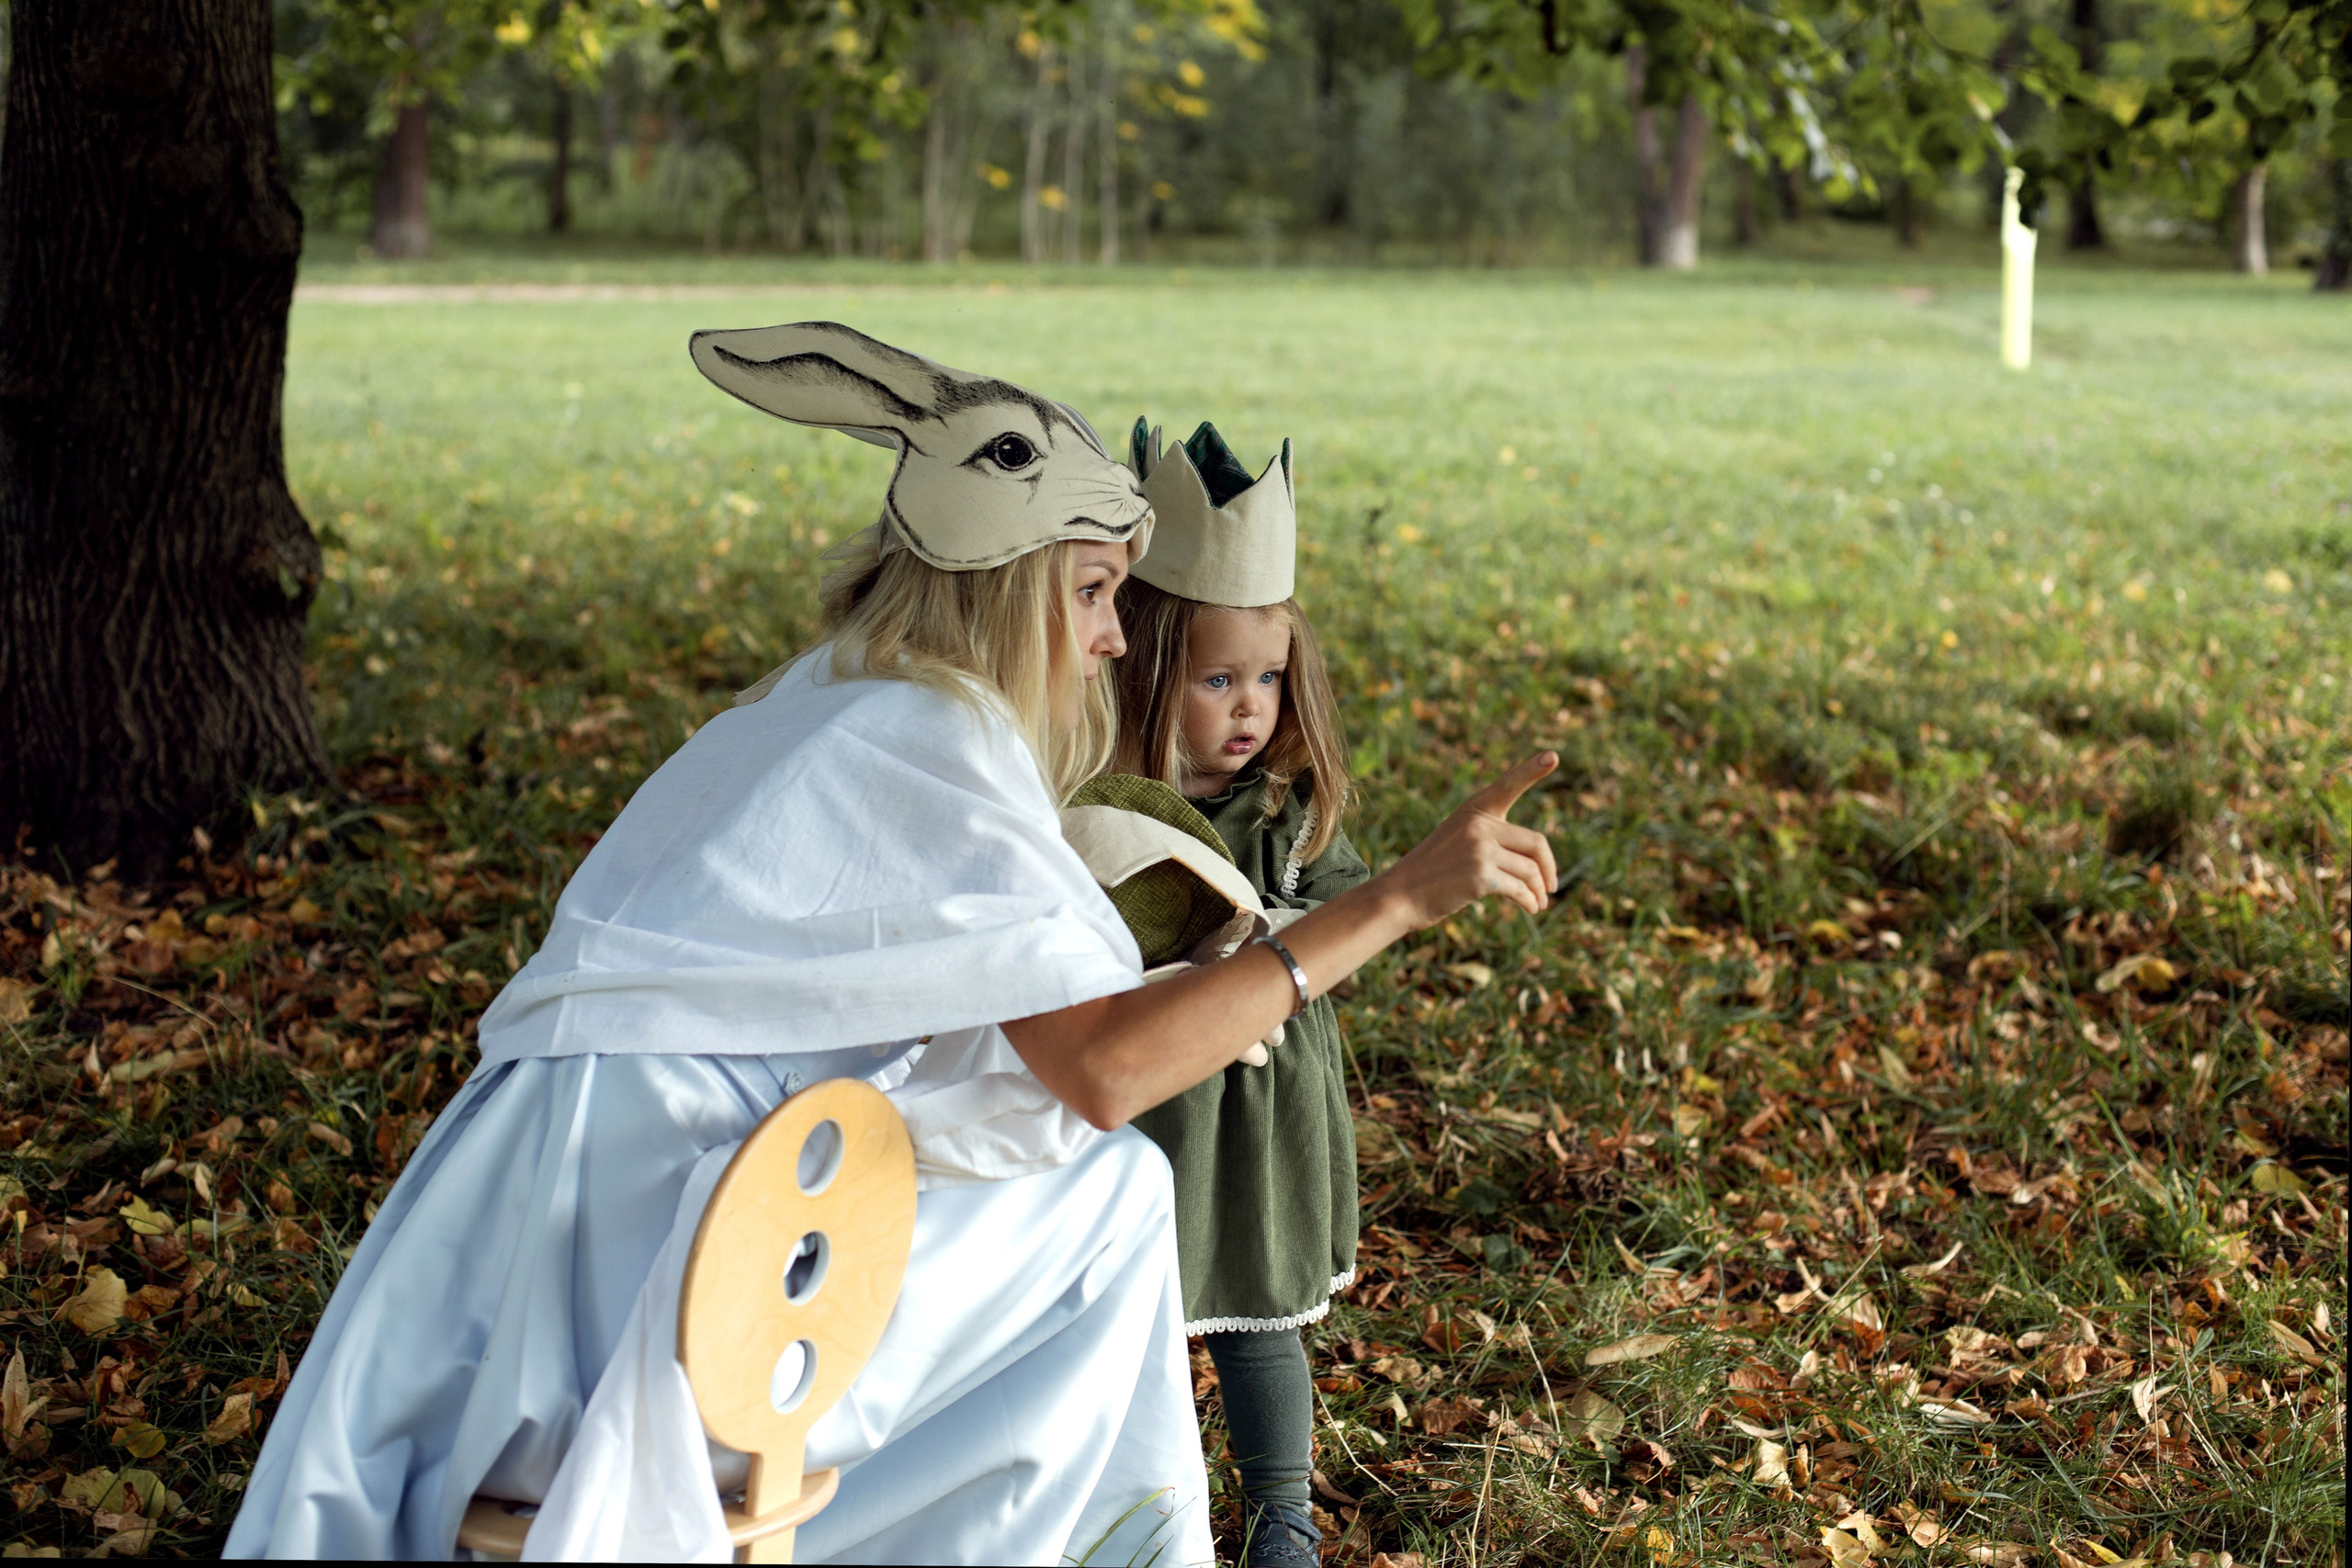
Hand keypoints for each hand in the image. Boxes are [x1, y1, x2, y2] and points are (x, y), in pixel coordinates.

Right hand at [1371, 752, 1559, 927]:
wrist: (1400, 896)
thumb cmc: (1433, 872)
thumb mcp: (1459, 842)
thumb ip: (1493, 840)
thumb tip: (1539, 867)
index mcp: (1473, 810)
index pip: (1508, 785)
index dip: (1532, 770)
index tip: (1553, 756)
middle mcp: (1478, 824)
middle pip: (1536, 843)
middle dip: (1548, 867)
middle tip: (1551, 886)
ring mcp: (1480, 849)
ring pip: (1530, 870)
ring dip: (1539, 890)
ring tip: (1539, 903)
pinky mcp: (1481, 876)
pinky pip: (1520, 889)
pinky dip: (1530, 902)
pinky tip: (1531, 908)